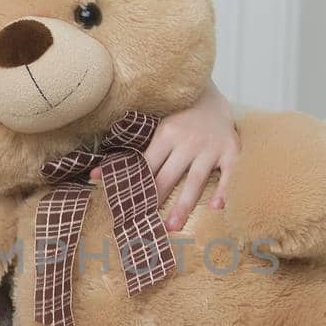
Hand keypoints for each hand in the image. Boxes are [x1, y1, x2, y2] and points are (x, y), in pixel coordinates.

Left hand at [91, 81, 239, 230]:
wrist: (212, 98)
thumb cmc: (178, 120)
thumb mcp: (154, 130)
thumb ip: (132, 154)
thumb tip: (93, 175)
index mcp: (166, 133)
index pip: (147, 166)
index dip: (136, 188)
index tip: (127, 210)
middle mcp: (188, 140)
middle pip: (168, 176)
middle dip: (156, 200)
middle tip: (146, 226)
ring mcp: (211, 146)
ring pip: (195, 180)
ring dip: (183, 205)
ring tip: (172, 227)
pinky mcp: (232, 150)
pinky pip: (230, 173)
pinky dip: (224, 190)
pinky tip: (217, 207)